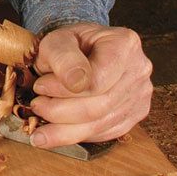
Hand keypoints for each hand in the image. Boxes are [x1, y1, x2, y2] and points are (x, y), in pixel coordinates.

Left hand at [28, 22, 152, 147]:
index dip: (63, 90)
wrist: (81, 50)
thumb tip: (74, 83)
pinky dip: (74, 135)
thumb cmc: (69, 44)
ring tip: (40, 123)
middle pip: (99, 106)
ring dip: (63, 129)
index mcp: (124, 44)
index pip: (97, 80)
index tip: (39, 86)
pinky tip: (54, 132)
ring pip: (100, 125)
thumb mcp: (57, 40)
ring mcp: (139, 95)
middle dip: (59, 111)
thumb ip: (64, 58)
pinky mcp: (133, 116)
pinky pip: (103, 134)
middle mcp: (139, 70)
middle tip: (37, 105)